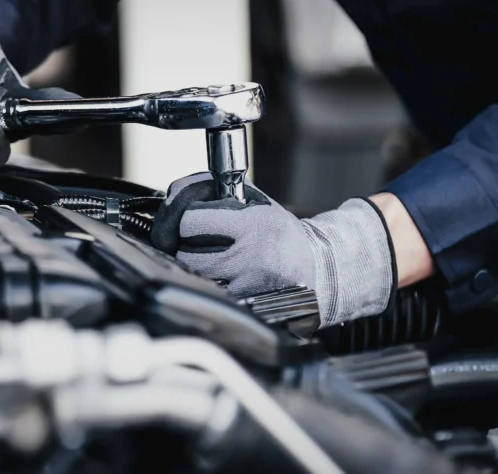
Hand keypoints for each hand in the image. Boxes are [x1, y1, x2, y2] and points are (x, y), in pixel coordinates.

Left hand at [151, 173, 396, 328]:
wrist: (318, 270)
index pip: (191, 222)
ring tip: (209, 259)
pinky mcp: (246, 305)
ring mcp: (246, 285)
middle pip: (186, 254)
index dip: (183, 219)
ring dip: (194, 268)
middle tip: (194, 242)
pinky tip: (220, 278)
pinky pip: (211, 294)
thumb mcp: (258, 204)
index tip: (188, 220)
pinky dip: (209, 286)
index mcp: (252, 226)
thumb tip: (179, 190)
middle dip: (184, 246)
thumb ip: (220, 193)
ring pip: (195, 278)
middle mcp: (248, 257)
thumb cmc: (282, 235)